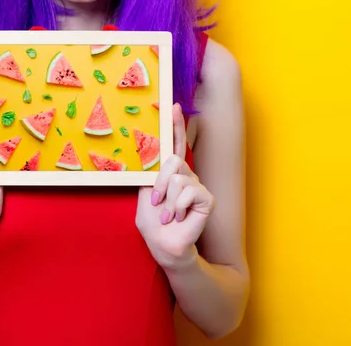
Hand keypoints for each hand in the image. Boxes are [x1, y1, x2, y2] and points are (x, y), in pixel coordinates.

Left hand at [136, 103, 214, 270]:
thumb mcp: (144, 193)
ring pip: (178, 177)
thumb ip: (149, 174)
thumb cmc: (153, 222)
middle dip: (160, 183)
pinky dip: (178, 207)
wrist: (164, 245)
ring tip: (168, 215)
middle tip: (157, 203)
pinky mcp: (207, 198)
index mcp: (170, 172)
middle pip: (172, 159)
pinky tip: (179, 217)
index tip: (172, 106)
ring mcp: (197, 185)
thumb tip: (150, 153)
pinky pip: (189, 191)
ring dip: (167, 201)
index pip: (174, 145)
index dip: (174, 125)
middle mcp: (186, 175)